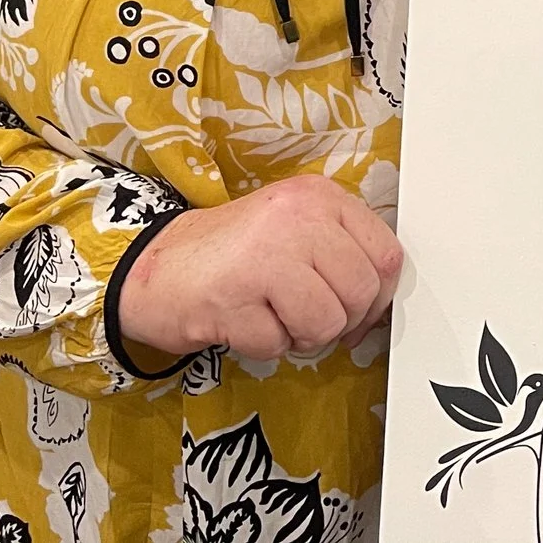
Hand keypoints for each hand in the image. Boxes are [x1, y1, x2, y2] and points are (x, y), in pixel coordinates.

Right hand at [114, 174, 402, 362]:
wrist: (155, 264)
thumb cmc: (234, 254)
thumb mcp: (297, 230)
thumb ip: (342, 252)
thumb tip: (381, 303)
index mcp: (320, 196)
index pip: (387, 255)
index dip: (378, 297)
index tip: (356, 310)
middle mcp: (297, 217)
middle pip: (361, 293)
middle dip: (340, 322)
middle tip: (305, 318)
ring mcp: (264, 254)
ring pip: (326, 322)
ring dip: (302, 337)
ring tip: (273, 316)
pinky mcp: (232, 296)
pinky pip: (278, 344)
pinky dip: (264, 346)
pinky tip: (242, 321)